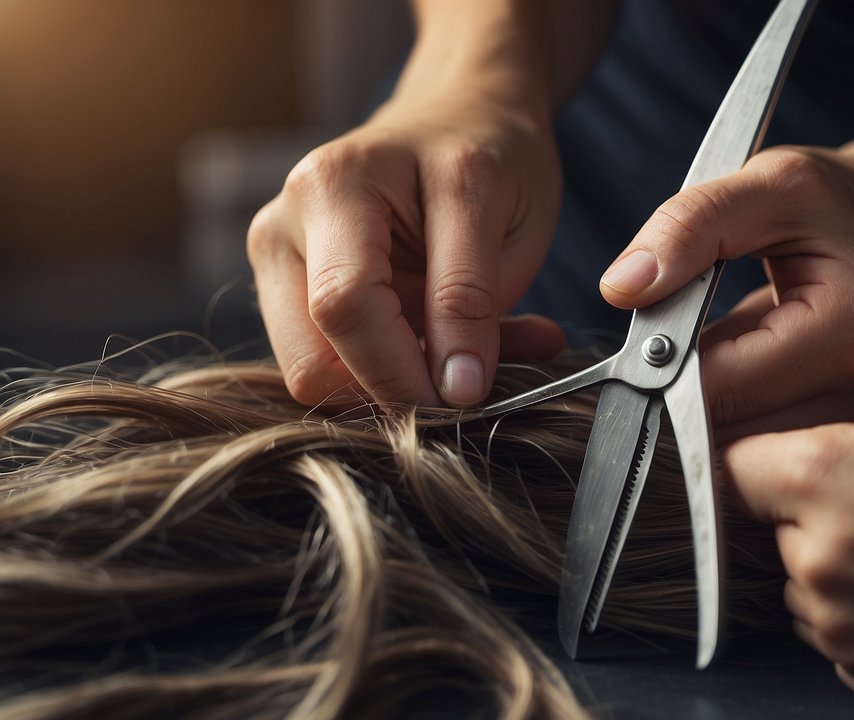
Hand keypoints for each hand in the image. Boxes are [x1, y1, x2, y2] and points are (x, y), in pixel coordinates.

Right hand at [248, 86, 565, 408]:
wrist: (459, 116)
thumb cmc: (491, 158)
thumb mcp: (507, 221)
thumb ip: (472, 303)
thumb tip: (455, 391)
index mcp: (337, 185)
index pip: (347, 306)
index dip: (404, 373)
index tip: (465, 398)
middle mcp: (285, 219)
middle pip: (311, 357)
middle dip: (390, 390)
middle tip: (462, 383)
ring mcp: (276, 254)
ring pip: (310, 370)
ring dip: (390, 384)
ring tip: (460, 352)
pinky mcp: (283, 286)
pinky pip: (323, 360)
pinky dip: (384, 372)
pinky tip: (437, 344)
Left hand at [599, 146, 853, 438]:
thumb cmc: (840, 203)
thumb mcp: (767, 183)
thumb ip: (689, 227)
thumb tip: (623, 288)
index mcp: (850, 332)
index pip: (719, 391)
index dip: (662, 370)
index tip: (648, 336)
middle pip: (730, 439)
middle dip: (684, 398)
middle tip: (679, 342)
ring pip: (744, 459)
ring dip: (710, 414)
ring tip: (718, 352)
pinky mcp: (847, 435)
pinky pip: (766, 453)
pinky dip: (737, 418)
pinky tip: (742, 374)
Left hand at [723, 405, 853, 712]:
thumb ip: (847, 443)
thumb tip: (807, 461)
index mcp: (820, 480)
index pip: (730, 468)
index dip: (756, 467)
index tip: (770, 471)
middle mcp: (815, 561)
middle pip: (772, 536)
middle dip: (811, 522)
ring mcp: (839, 629)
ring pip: (804, 592)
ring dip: (836, 576)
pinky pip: (839, 639)